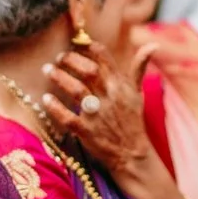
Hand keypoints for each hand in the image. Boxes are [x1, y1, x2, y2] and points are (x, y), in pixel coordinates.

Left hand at [41, 39, 156, 178]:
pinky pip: (68, 117)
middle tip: (58, 58)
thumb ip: (138, 68)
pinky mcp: (87, 132)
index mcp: (120, 85)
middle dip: (70, 60)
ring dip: (59, 77)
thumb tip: (152, 44)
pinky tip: (45, 99)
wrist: (132, 154)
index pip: (103, 56)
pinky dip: (55, 107)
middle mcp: (109, 97)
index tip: (76, 44)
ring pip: (76, 90)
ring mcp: (98, 115)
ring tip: (47, 70)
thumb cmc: (132, 121)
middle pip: (88, 70)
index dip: (87, 47)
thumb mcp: (137, 93)